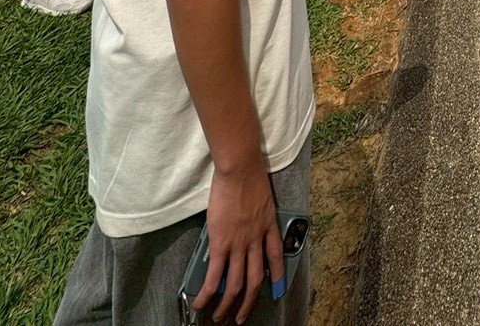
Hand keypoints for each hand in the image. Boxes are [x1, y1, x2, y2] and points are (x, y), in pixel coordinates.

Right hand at [195, 160, 283, 323]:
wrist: (240, 169)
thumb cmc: (250, 173)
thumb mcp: (262, 196)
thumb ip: (258, 214)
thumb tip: (247, 222)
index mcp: (269, 226)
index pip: (276, 256)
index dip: (278, 276)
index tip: (276, 289)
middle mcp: (256, 239)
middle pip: (256, 278)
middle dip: (249, 301)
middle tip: (242, 316)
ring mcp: (239, 244)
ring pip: (236, 283)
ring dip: (228, 304)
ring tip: (220, 317)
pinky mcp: (221, 243)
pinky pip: (214, 275)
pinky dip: (207, 293)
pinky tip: (201, 303)